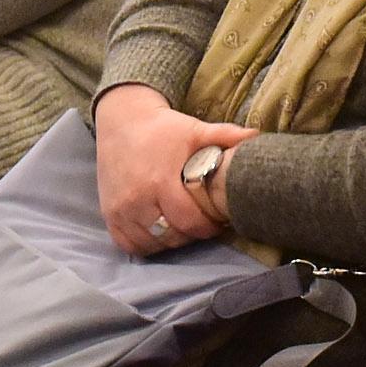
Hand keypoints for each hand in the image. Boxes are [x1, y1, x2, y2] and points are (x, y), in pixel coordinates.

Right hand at [93, 83, 248, 251]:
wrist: (122, 121)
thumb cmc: (164, 129)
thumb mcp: (195, 130)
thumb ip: (225, 135)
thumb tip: (256, 136)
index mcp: (160, 180)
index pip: (189, 221)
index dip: (208, 226)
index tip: (218, 220)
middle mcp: (137, 199)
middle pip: (172, 236)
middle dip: (192, 234)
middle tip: (203, 224)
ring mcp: (120, 209)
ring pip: (152, 244)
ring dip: (170, 241)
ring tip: (182, 227)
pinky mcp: (109, 215)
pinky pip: (129, 244)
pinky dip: (146, 244)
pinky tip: (160, 231)